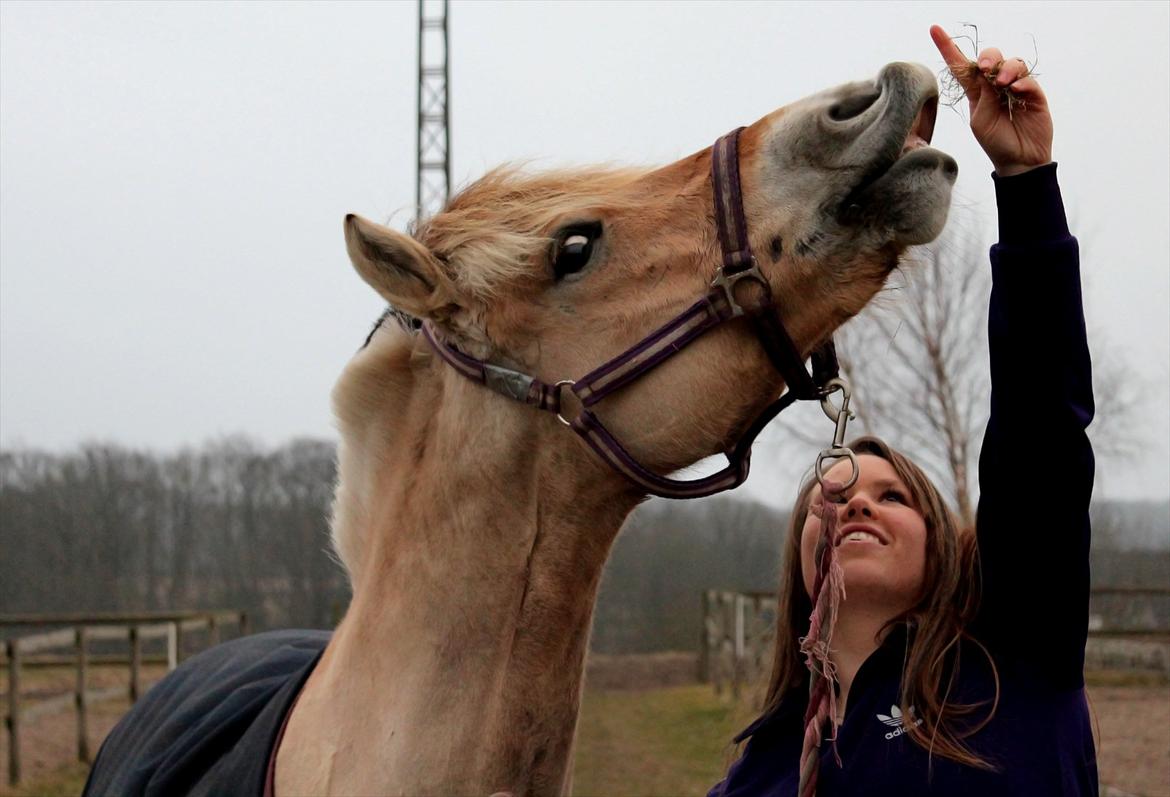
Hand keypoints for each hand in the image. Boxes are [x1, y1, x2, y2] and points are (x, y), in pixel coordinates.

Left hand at [930, 25, 1053, 176]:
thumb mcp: (980, 121)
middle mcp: (996, 87)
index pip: (962, 66)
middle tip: (986, 68)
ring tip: (1003, 83)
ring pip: (1012, 63)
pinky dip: (1022, 80)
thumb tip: (988, 73)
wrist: (1018, 162)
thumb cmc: (995, 143)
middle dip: (989, 57)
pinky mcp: (1034, 95)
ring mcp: (1016, 88)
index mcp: (977, 93)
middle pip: (991, 57)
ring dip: (1006, 68)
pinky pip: (1028, 78)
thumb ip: (982, 97)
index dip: (949, 47)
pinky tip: (1015, 89)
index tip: (935, 30)